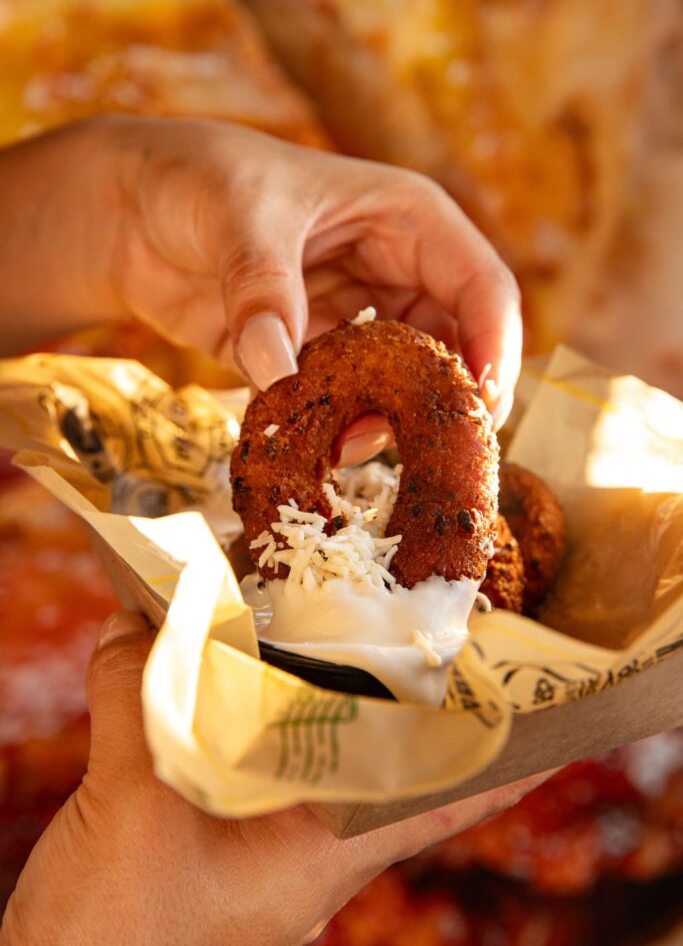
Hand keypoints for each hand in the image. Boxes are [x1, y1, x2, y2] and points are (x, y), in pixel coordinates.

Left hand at [0, 117, 520, 457]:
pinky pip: (345, 400)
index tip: (482, 408)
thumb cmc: (197, 179)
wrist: (129, 212)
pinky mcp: (314, 356)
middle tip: (431, 454)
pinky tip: (313, 443)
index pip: (481, 286)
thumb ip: (263, 288)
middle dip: (445, 400)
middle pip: (453, 347)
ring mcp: (356, 318)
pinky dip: (337, 426)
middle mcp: (394, 272)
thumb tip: (279, 370)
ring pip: (403, 383)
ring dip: (387, 420)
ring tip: (345, 446)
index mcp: (406, 220)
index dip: (494, 347)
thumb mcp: (237, 214)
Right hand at [0, 610, 551, 945]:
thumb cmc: (116, 931)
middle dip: (411, 702)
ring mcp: (254, 835)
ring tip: (344, 627)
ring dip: (323, 693)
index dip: (500, 771)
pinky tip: (216, 658)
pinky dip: (234, 698)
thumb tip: (137, 619)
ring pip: (311, 751)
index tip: (556, 731)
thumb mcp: (135, 810)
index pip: (437, 805)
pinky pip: (238, 746)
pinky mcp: (204, 822)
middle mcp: (301, 840)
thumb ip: (141, 704)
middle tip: (445, 636)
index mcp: (319, 852)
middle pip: (383, 763)